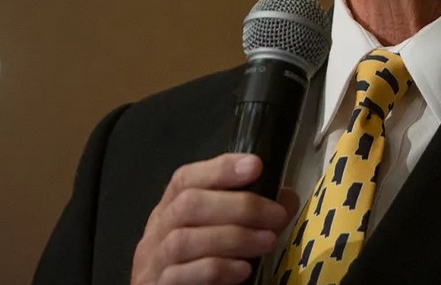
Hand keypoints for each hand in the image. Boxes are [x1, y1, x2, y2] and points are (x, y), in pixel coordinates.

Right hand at [131, 153, 298, 284]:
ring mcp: (154, 261)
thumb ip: (247, 216)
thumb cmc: (199, 267)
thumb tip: (285, 198)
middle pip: (188, 204)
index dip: (219, 169)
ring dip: (233, 238)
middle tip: (275, 215)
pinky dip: (217, 269)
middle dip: (238, 206)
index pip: (186, 178)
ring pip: (184, 240)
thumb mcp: (220, 236)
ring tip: (267, 242)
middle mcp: (158, 231)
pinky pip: (181, 275)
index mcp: (170, 209)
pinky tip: (243, 270)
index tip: (255, 166)